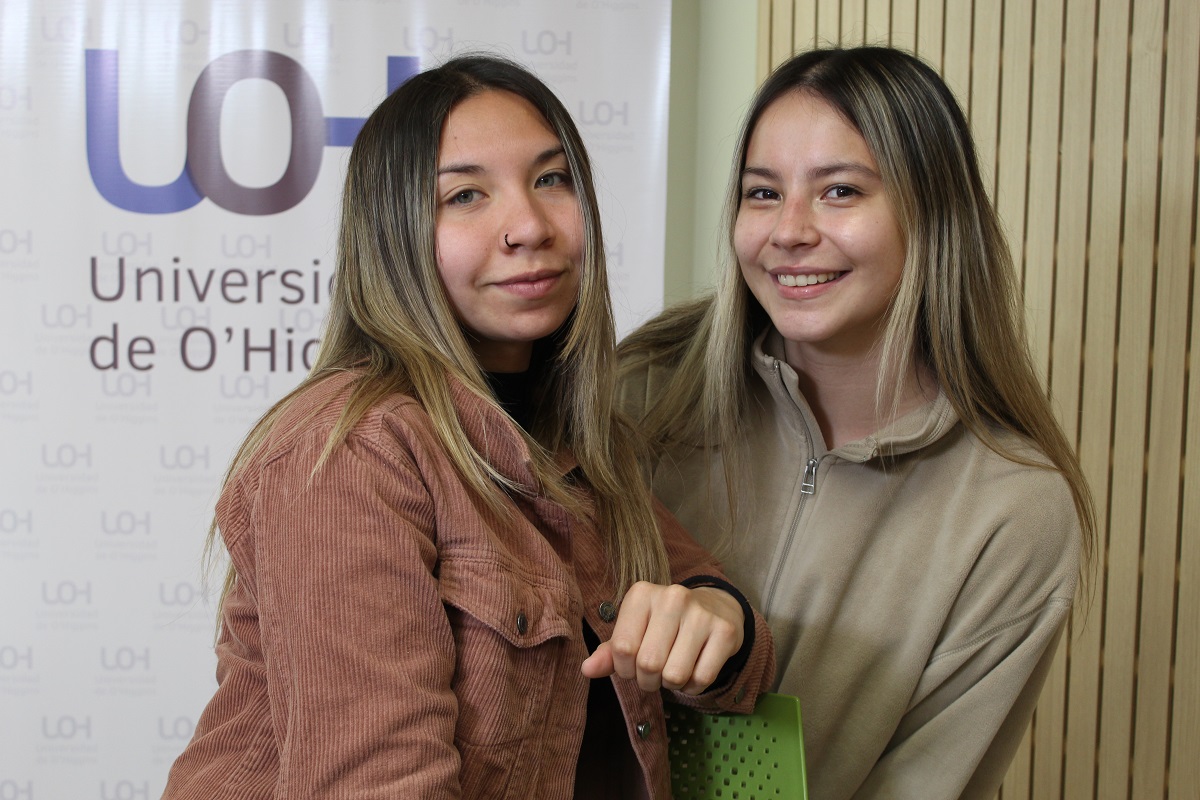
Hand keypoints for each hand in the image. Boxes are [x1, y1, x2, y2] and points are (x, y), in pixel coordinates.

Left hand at [579, 582, 744, 694]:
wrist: (714, 608)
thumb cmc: (663, 624)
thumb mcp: (634, 631)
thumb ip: (610, 652)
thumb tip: (587, 670)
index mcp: (641, 594)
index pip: (622, 649)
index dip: (625, 669)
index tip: (634, 664)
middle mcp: (672, 597)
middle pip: (649, 664)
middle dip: (648, 680)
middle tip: (655, 671)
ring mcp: (701, 613)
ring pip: (675, 675)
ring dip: (671, 684)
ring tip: (674, 667)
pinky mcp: (725, 631)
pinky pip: (701, 679)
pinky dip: (693, 687)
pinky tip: (694, 669)